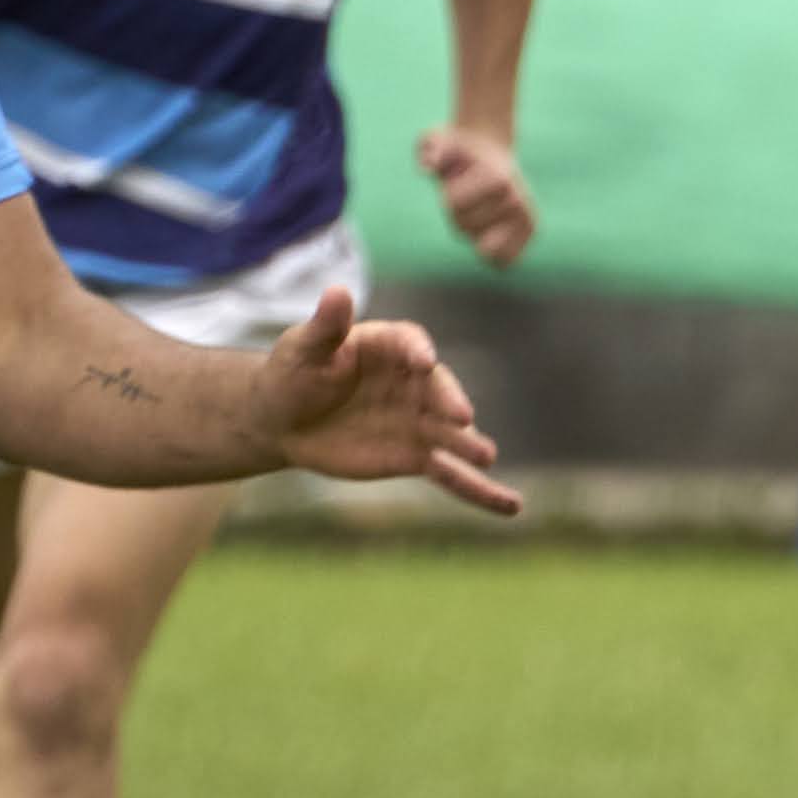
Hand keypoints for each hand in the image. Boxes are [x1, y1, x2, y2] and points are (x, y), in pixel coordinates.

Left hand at [251, 290, 519, 514]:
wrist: (286, 419)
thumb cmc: (294, 372)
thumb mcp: (304, 347)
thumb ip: (327, 325)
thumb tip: (337, 290)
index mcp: (390, 346)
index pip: (410, 344)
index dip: (417, 351)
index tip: (423, 361)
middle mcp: (415, 382)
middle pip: (439, 390)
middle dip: (451, 403)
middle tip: (463, 418)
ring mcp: (420, 421)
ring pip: (453, 435)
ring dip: (471, 446)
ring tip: (486, 458)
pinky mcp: (417, 456)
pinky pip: (453, 475)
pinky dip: (482, 492)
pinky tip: (511, 506)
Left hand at [417, 122, 535, 268]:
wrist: (489, 150)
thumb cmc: (458, 149)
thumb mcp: (438, 140)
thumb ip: (430, 147)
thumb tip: (429, 166)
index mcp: (498, 179)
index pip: (453, 206)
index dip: (447, 196)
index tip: (457, 180)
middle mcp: (518, 199)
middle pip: (464, 228)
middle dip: (457, 215)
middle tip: (468, 194)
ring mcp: (527, 215)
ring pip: (482, 250)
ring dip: (472, 233)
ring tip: (479, 208)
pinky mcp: (531, 229)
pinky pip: (505, 261)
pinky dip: (491, 255)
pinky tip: (488, 233)